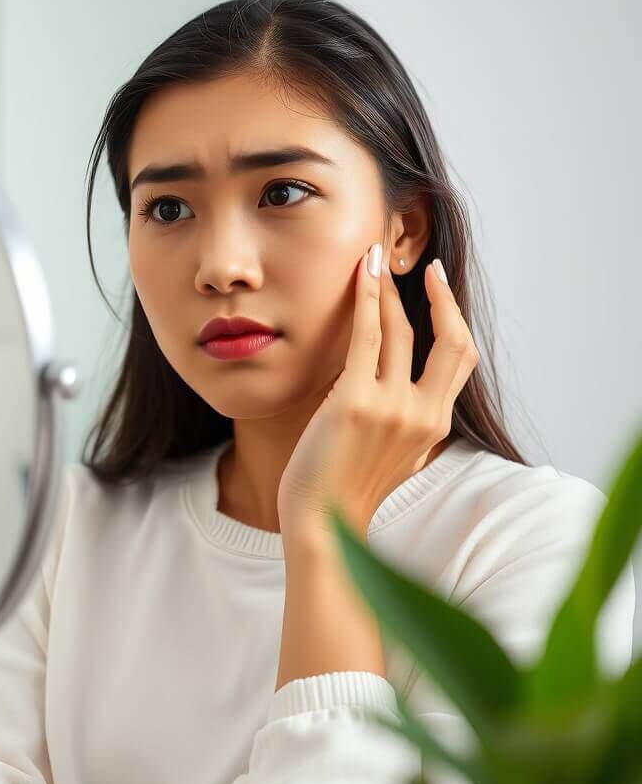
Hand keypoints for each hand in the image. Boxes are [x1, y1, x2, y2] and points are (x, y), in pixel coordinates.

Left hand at [277, 243, 479, 542]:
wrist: (322, 523)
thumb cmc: (345, 489)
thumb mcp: (394, 456)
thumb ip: (407, 424)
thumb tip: (402, 392)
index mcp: (435, 425)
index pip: (460, 360)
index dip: (453, 320)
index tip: (440, 292)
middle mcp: (423, 415)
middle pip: (451, 340)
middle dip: (440, 297)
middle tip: (424, 266)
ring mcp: (393, 407)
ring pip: (402, 330)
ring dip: (390, 290)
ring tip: (374, 260)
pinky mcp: (356, 401)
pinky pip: (367, 335)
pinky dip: (367, 298)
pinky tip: (361, 273)